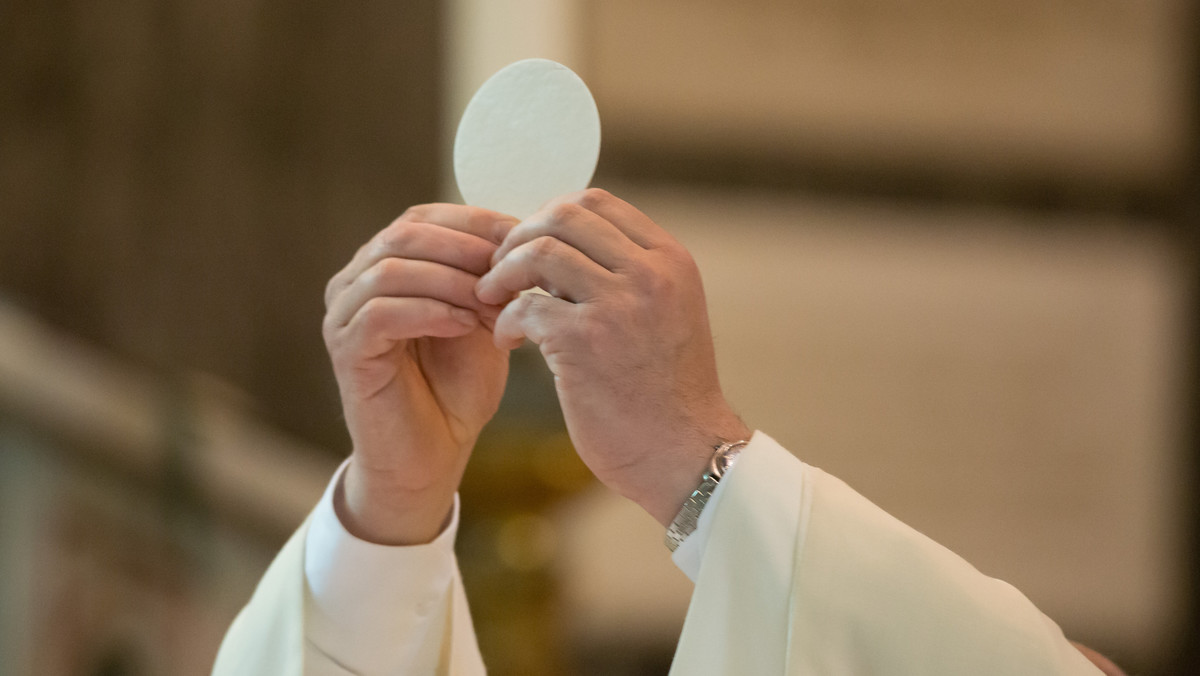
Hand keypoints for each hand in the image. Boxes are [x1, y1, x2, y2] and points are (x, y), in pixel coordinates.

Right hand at [323, 204, 515, 543]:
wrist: (433, 456)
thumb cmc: (457, 388)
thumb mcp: (482, 320)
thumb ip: (489, 277)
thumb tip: (523, 232)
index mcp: (386, 264)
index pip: (424, 217)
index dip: (474, 220)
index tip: (524, 235)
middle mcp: (355, 280)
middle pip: (405, 234)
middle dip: (465, 247)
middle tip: (510, 267)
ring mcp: (343, 313)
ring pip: (392, 269)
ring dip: (451, 280)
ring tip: (493, 302)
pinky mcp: (344, 349)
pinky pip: (380, 313)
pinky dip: (428, 311)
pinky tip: (465, 325)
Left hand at [477, 189, 750, 526]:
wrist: (686, 454)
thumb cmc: (668, 393)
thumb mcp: (668, 314)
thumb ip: (630, 275)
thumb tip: (561, 245)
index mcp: (671, 260)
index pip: (597, 202)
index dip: (550, 218)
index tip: (531, 249)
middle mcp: (650, 274)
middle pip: (563, 215)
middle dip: (520, 237)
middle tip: (500, 270)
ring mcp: (619, 305)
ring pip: (538, 252)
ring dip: (503, 274)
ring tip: (493, 301)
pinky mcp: (586, 343)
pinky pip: (525, 307)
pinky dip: (505, 321)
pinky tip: (508, 342)